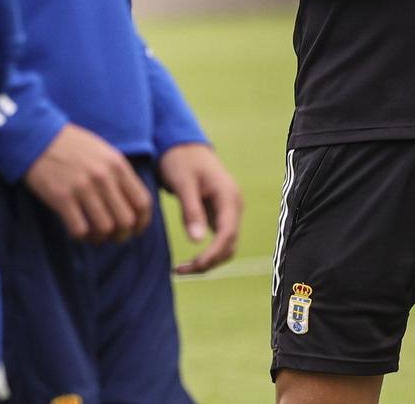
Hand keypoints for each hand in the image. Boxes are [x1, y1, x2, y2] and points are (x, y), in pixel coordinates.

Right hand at [23, 124, 153, 242]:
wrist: (38, 137)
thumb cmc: (72, 145)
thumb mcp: (103, 151)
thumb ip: (118, 173)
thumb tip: (131, 203)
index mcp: (117, 165)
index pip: (142, 202)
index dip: (142, 223)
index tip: (135, 231)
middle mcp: (104, 177)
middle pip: (126, 220)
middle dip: (122, 235)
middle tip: (112, 237)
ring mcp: (83, 187)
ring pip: (104, 228)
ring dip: (100, 238)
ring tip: (94, 236)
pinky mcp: (62, 198)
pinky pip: (79, 229)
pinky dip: (81, 237)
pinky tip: (77, 231)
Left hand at [160, 141, 243, 275]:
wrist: (182, 144)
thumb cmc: (181, 160)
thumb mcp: (183, 183)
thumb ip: (192, 211)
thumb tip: (198, 241)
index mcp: (228, 196)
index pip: (228, 234)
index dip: (212, 255)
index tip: (192, 266)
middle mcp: (234, 205)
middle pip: (230, 244)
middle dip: (209, 262)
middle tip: (180, 270)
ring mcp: (229, 210)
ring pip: (227, 245)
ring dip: (209, 261)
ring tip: (182, 268)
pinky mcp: (220, 213)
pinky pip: (220, 239)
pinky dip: (208, 253)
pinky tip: (189, 259)